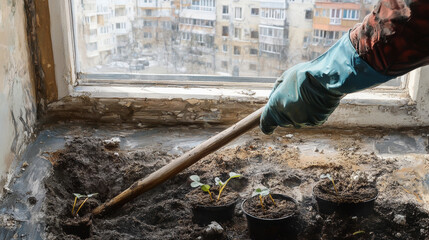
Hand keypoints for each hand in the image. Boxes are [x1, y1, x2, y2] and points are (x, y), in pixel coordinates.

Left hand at [260, 32, 396, 133]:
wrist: (328, 78)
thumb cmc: (304, 74)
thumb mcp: (284, 78)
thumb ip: (276, 91)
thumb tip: (273, 98)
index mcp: (275, 107)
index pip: (266, 123)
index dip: (265, 125)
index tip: (266, 127)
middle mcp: (287, 117)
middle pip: (282, 121)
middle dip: (285, 112)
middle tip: (294, 96)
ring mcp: (302, 121)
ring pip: (297, 120)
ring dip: (300, 111)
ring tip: (308, 94)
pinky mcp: (316, 122)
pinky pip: (311, 119)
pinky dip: (312, 112)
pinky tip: (317, 99)